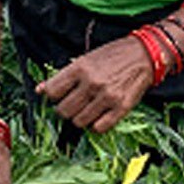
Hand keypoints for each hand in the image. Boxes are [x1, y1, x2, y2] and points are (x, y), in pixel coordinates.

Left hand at [35, 35, 152, 132]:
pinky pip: (99, 128)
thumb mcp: (85, 58)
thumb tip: (40, 90)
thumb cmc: (112, 56)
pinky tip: (97, 116)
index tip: (55, 96)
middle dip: (63, 110)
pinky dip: (95, 125)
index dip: (50, 96)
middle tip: (70, 105)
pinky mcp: (121, 108)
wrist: (143, 55)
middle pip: (63, 111)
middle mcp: (91, 83)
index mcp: (80, 68)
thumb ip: (63, 75)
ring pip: (79, 122)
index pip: (52, 91)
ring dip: (79, 118)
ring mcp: (106, 97)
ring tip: (85, 109)